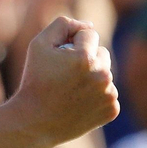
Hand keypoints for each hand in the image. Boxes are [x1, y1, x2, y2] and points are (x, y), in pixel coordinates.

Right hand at [13, 17, 119, 147]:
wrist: (35, 123)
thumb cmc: (35, 80)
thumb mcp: (39, 44)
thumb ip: (63, 24)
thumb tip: (88, 25)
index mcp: (85, 58)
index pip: (90, 34)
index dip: (73, 43)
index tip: (61, 57)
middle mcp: (102, 75)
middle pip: (102, 53)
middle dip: (87, 59)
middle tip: (66, 75)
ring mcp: (109, 94)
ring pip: (106, 74)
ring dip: (93, 77)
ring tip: (72, 90)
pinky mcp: (112, 110)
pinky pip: (108, 92)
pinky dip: (97, 96)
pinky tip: (79, 103)